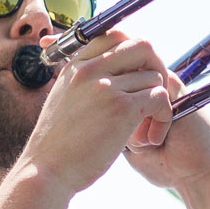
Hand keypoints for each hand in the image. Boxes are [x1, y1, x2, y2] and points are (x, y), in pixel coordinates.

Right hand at [15, 32, 175, 193]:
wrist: (46, 172)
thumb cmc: (57, 146)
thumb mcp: (62, 101)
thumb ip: (82, 83)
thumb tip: (108, 76)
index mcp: (76, 65)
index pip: (115, 36)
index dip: (135, 55)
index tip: (137, 79)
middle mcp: (90, 69)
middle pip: (143, 45)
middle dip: (156, 68)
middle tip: (153, 96)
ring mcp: (106, 86)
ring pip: (155, 77)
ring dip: (159, 102)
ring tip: (147, 128)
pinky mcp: (122, 108)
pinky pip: (160, 98)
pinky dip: (163, 117)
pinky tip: (149, 139)